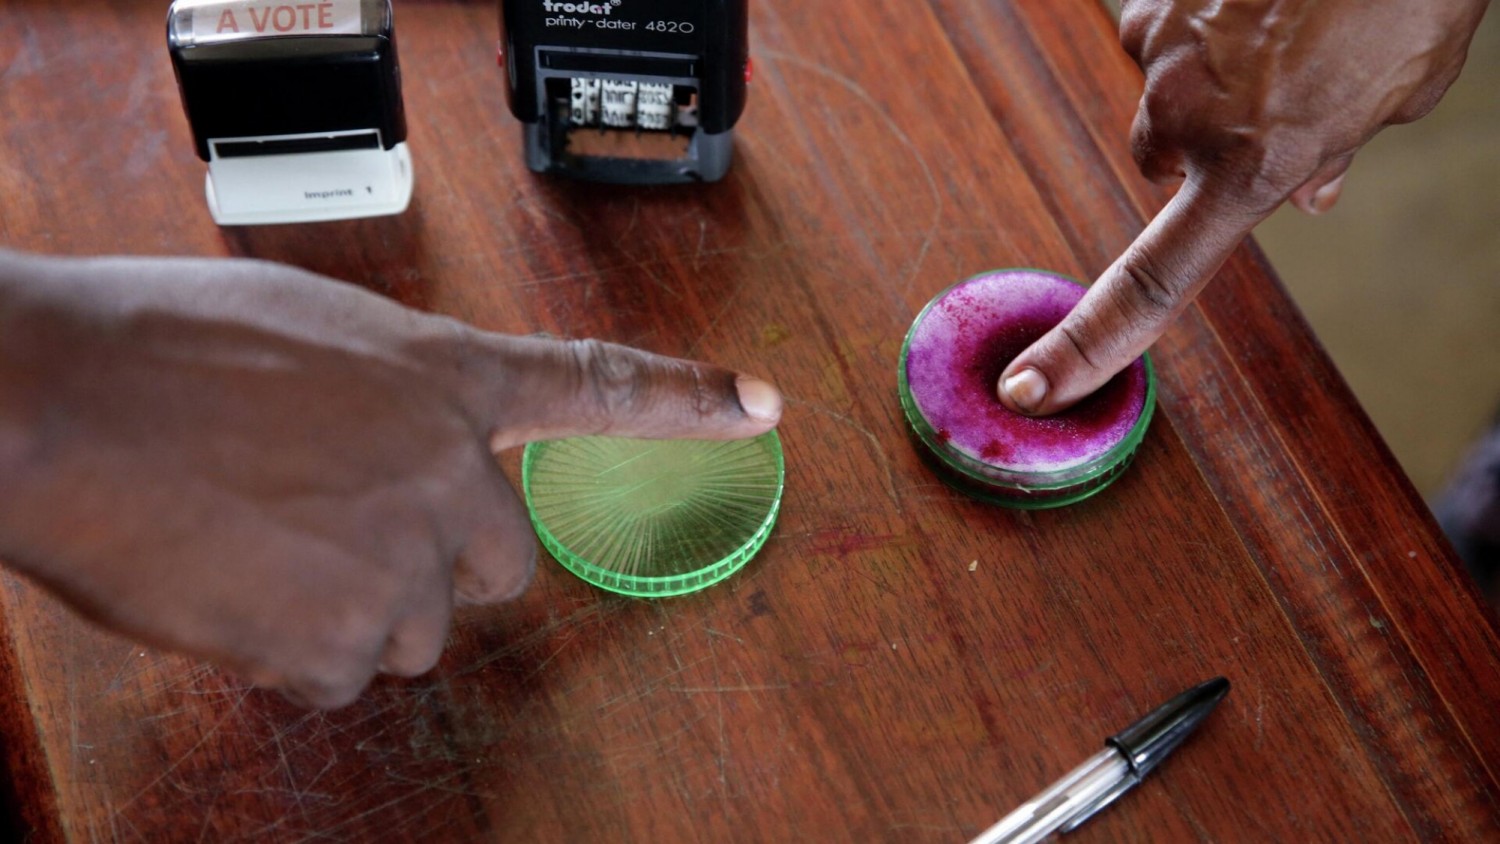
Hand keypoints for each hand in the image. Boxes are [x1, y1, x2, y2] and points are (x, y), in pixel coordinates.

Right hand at [0, 250, 781, 707]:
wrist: (54, 404)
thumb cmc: (159, 350)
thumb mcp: (309, 339)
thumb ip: (387, 401)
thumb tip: (401, 463)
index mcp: (442, 377)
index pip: (593, 385)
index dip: (683, 397)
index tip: (758, 406)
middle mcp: (448, 469)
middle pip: (501, 568)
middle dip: (432, 565)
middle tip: (330, 528)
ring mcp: (404, 557)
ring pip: (411, 630)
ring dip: (347, 606)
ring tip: (251, 540)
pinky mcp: (344, 638)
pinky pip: (339, 673)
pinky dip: (287, 648)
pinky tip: (227, 585)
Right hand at [998, 0, 1490, 414]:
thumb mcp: (1399, 96)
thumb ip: (1337, 153)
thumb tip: (1312, 187)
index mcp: (1252, 167)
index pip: (1151, 284)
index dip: (1086, 347)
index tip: (1032, 388)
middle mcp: (1188, 119)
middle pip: (1155, 163)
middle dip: (1199, 147)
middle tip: (1270, 106)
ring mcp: (1164, 54)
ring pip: (1157, 98)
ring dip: (1201, 83)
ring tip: (1277, 37)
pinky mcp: (1153, 4)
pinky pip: (1157, 34)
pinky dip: (1196, 27)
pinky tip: (1247, 5)